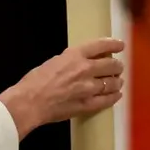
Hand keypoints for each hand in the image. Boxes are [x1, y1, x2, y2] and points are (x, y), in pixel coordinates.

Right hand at [0, 37, 124, 137]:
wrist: (29, 102)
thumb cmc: (34, 81)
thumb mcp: (53, 61)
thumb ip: (70, 61)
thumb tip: (79, 64)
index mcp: (74, 55)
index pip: (100, 45)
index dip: (113, 44)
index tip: (120, 45)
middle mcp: (85, 69)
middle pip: (111, 65)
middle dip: (117, 65)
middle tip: (118, 66)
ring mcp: (88, 88)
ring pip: (112, 83)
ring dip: (117, 81)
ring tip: (119, 81)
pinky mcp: (87, 104)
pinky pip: (107, 100)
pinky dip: (114, 97)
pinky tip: (117, 95)